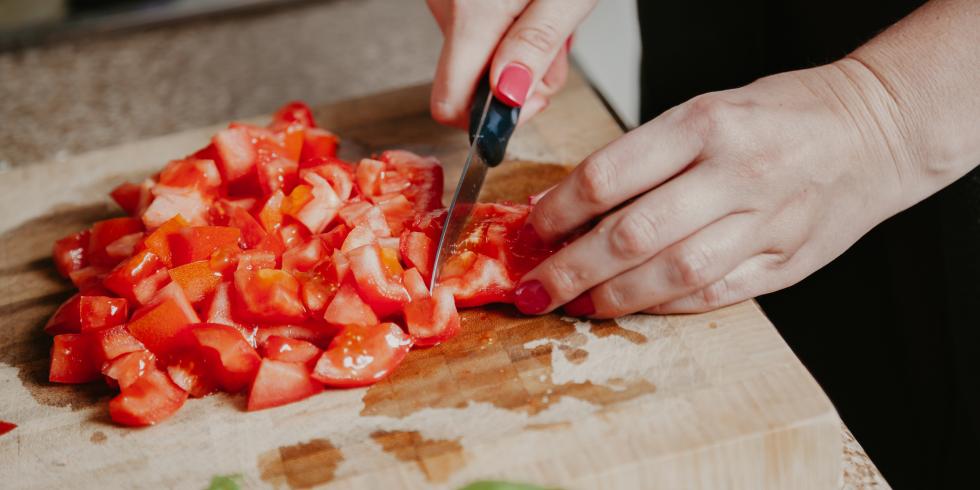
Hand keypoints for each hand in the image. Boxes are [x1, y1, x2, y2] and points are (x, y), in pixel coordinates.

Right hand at [425, 0, 595, 127]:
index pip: (448, 103)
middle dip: (515, 78)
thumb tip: (508, 97)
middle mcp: (447, 3)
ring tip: (546, 14)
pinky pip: (476, 28)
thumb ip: (535, 48)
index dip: (489, 118)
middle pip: (467, 80)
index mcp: (471, 12)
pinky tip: (529, 4)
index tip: (529, 101)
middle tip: (554, 47)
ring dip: (517, 50)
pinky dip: (508, 27)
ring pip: (475, 55)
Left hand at [514, 60, 918, 315]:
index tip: (533, 229)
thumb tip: (573, 205)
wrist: (875, 130)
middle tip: (535, 288)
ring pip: (672, 274)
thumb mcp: (708, 111)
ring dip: (613, 297)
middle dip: (571, 269)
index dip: (560, 211)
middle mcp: (736, 173)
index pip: (610, 175)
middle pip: (633, 235)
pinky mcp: (786, 262)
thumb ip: (647, 159)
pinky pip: (713, 295)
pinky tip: (634, 307)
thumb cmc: (782, 116)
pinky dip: (664, 306)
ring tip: (577, 304)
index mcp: (706, 123)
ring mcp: (766, 222)